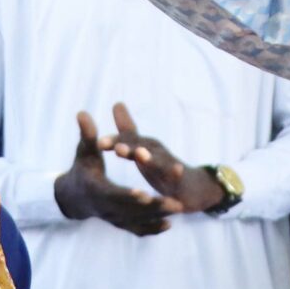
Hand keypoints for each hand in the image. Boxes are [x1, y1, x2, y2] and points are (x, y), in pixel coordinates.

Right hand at [54, 110, 182, 234]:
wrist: (74, 197)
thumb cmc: (82, 169)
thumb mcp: (84, 151)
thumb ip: (88, 134)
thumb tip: (82, 113)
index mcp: (96, 190)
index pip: (114, 195)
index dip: (129, 195)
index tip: (146, 194)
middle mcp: (104, 208)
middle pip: (130, 210)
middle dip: (153, 207)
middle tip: (174, 203)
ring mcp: (113, 218)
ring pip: (137, 221)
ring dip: (158, 217)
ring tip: (179, 208)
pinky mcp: (120, 223)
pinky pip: (137, 229)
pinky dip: (152, 229)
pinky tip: (169, 224)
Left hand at [104, 103, 226, 214]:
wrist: (191, 185)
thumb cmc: (160, 165)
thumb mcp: (142, 147)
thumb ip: (127, 131)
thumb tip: (116, 103)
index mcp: (143, 146)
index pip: (125, 143)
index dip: (113, 143)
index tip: (98, 143)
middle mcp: (156, 151)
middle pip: (141, 148)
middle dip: (129, 148)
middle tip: (117, 148)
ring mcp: (169, 163)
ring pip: (158, 161)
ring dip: (150, 158)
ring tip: (141, 155)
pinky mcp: (181, 177)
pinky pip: (178, 175)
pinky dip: (177, 172)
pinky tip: (177, 171)